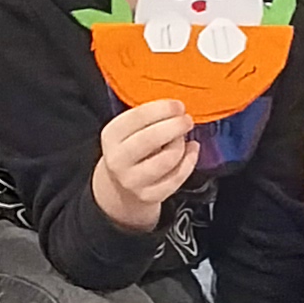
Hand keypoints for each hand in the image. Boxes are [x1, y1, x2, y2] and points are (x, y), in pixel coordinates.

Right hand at [91, 96, 199, 232]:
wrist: (120, 187)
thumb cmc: (131, 148)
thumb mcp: (128, 130)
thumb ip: (147, 118)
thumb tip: (176, 108)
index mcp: (111, 136)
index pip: (137, 117)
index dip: (162, 109)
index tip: (178, 105)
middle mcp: (118, 159)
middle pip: (151, 139)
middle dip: (175, 126)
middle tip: (187, 120)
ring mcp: (133, 181)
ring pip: (167, 159)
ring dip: (181, 144)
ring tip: (182, 138)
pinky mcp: (149, 196)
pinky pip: (177, 177)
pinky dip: (190, 161)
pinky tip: (192, 150)